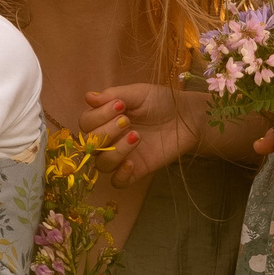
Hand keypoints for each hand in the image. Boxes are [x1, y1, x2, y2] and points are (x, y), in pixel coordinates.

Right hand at [83, 85, 200, 184]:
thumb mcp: (138, 93)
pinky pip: (117, 182)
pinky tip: (132, 162)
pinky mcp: (136, 170)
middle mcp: (109, 139)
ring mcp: (122, 156)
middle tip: (127, 121)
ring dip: (115, 150)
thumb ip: (113, 94)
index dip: (98, 115)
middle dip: (107, 131)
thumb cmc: (161, 102)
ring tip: (136, 136)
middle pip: (91, 144)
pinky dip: (120, 174)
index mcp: (106, 119)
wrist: (187, 117)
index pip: (86, 122)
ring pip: (102, 164)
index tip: (120, 105)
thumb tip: (88, 97)